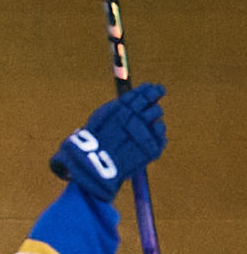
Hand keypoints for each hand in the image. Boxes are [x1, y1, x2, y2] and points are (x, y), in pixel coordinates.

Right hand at [50, 83, 165, 202]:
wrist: (93, 166)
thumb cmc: (93, 141)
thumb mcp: (101, 117)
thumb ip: (119, 106)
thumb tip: (137, 95)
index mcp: (123, 107)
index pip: (143, 92)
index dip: (149, 89)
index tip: (152, 88)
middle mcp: (136, 118)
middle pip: (153, 102)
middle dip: (153, 102)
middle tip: (151, 104)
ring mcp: (146, 133)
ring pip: (157, 117)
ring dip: (152, 119)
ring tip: (139, 128)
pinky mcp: (152, 148)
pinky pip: (160, 135)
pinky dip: (154, 136)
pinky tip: (141, 140)